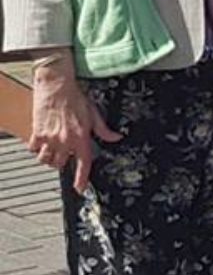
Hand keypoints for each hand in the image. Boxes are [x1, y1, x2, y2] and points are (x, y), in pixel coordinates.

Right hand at [29, 53, 120, 192]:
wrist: (57, 85)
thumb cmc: (76, 98)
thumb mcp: (94, 113)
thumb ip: (104, 129)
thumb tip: (117, 137)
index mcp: (81, 137)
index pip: (84, 163)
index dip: (82, 179)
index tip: (80, 189)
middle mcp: (65, 141)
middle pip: (61, 164)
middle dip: (64, 162)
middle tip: (66, 153)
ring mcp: (50, 138)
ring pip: (46, 160)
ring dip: (50, 158)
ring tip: (54, 150)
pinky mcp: (37, 132)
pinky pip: (34, 150)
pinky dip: (37, 149)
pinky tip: (42, 142)